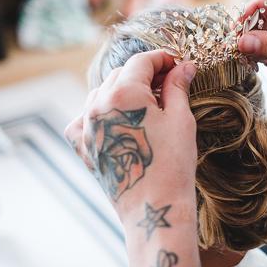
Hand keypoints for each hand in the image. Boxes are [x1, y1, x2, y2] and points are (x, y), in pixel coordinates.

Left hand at [64, 50, 197, 220]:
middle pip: (121, 74)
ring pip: (102, 93)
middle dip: (145, 73)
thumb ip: (178, 87)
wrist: (153, 207)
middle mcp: (98, 105)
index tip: (177, 64)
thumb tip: (184, 66)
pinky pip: (84, 117)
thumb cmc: (172, 164)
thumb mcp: (180, 119)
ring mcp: (86, 126)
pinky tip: (117, 119)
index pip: (141, 61)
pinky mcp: (82, 146)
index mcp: (124, 94)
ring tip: (147, 103)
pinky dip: (99, 112)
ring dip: (123, 90)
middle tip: (169, 83)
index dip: (161, 59)